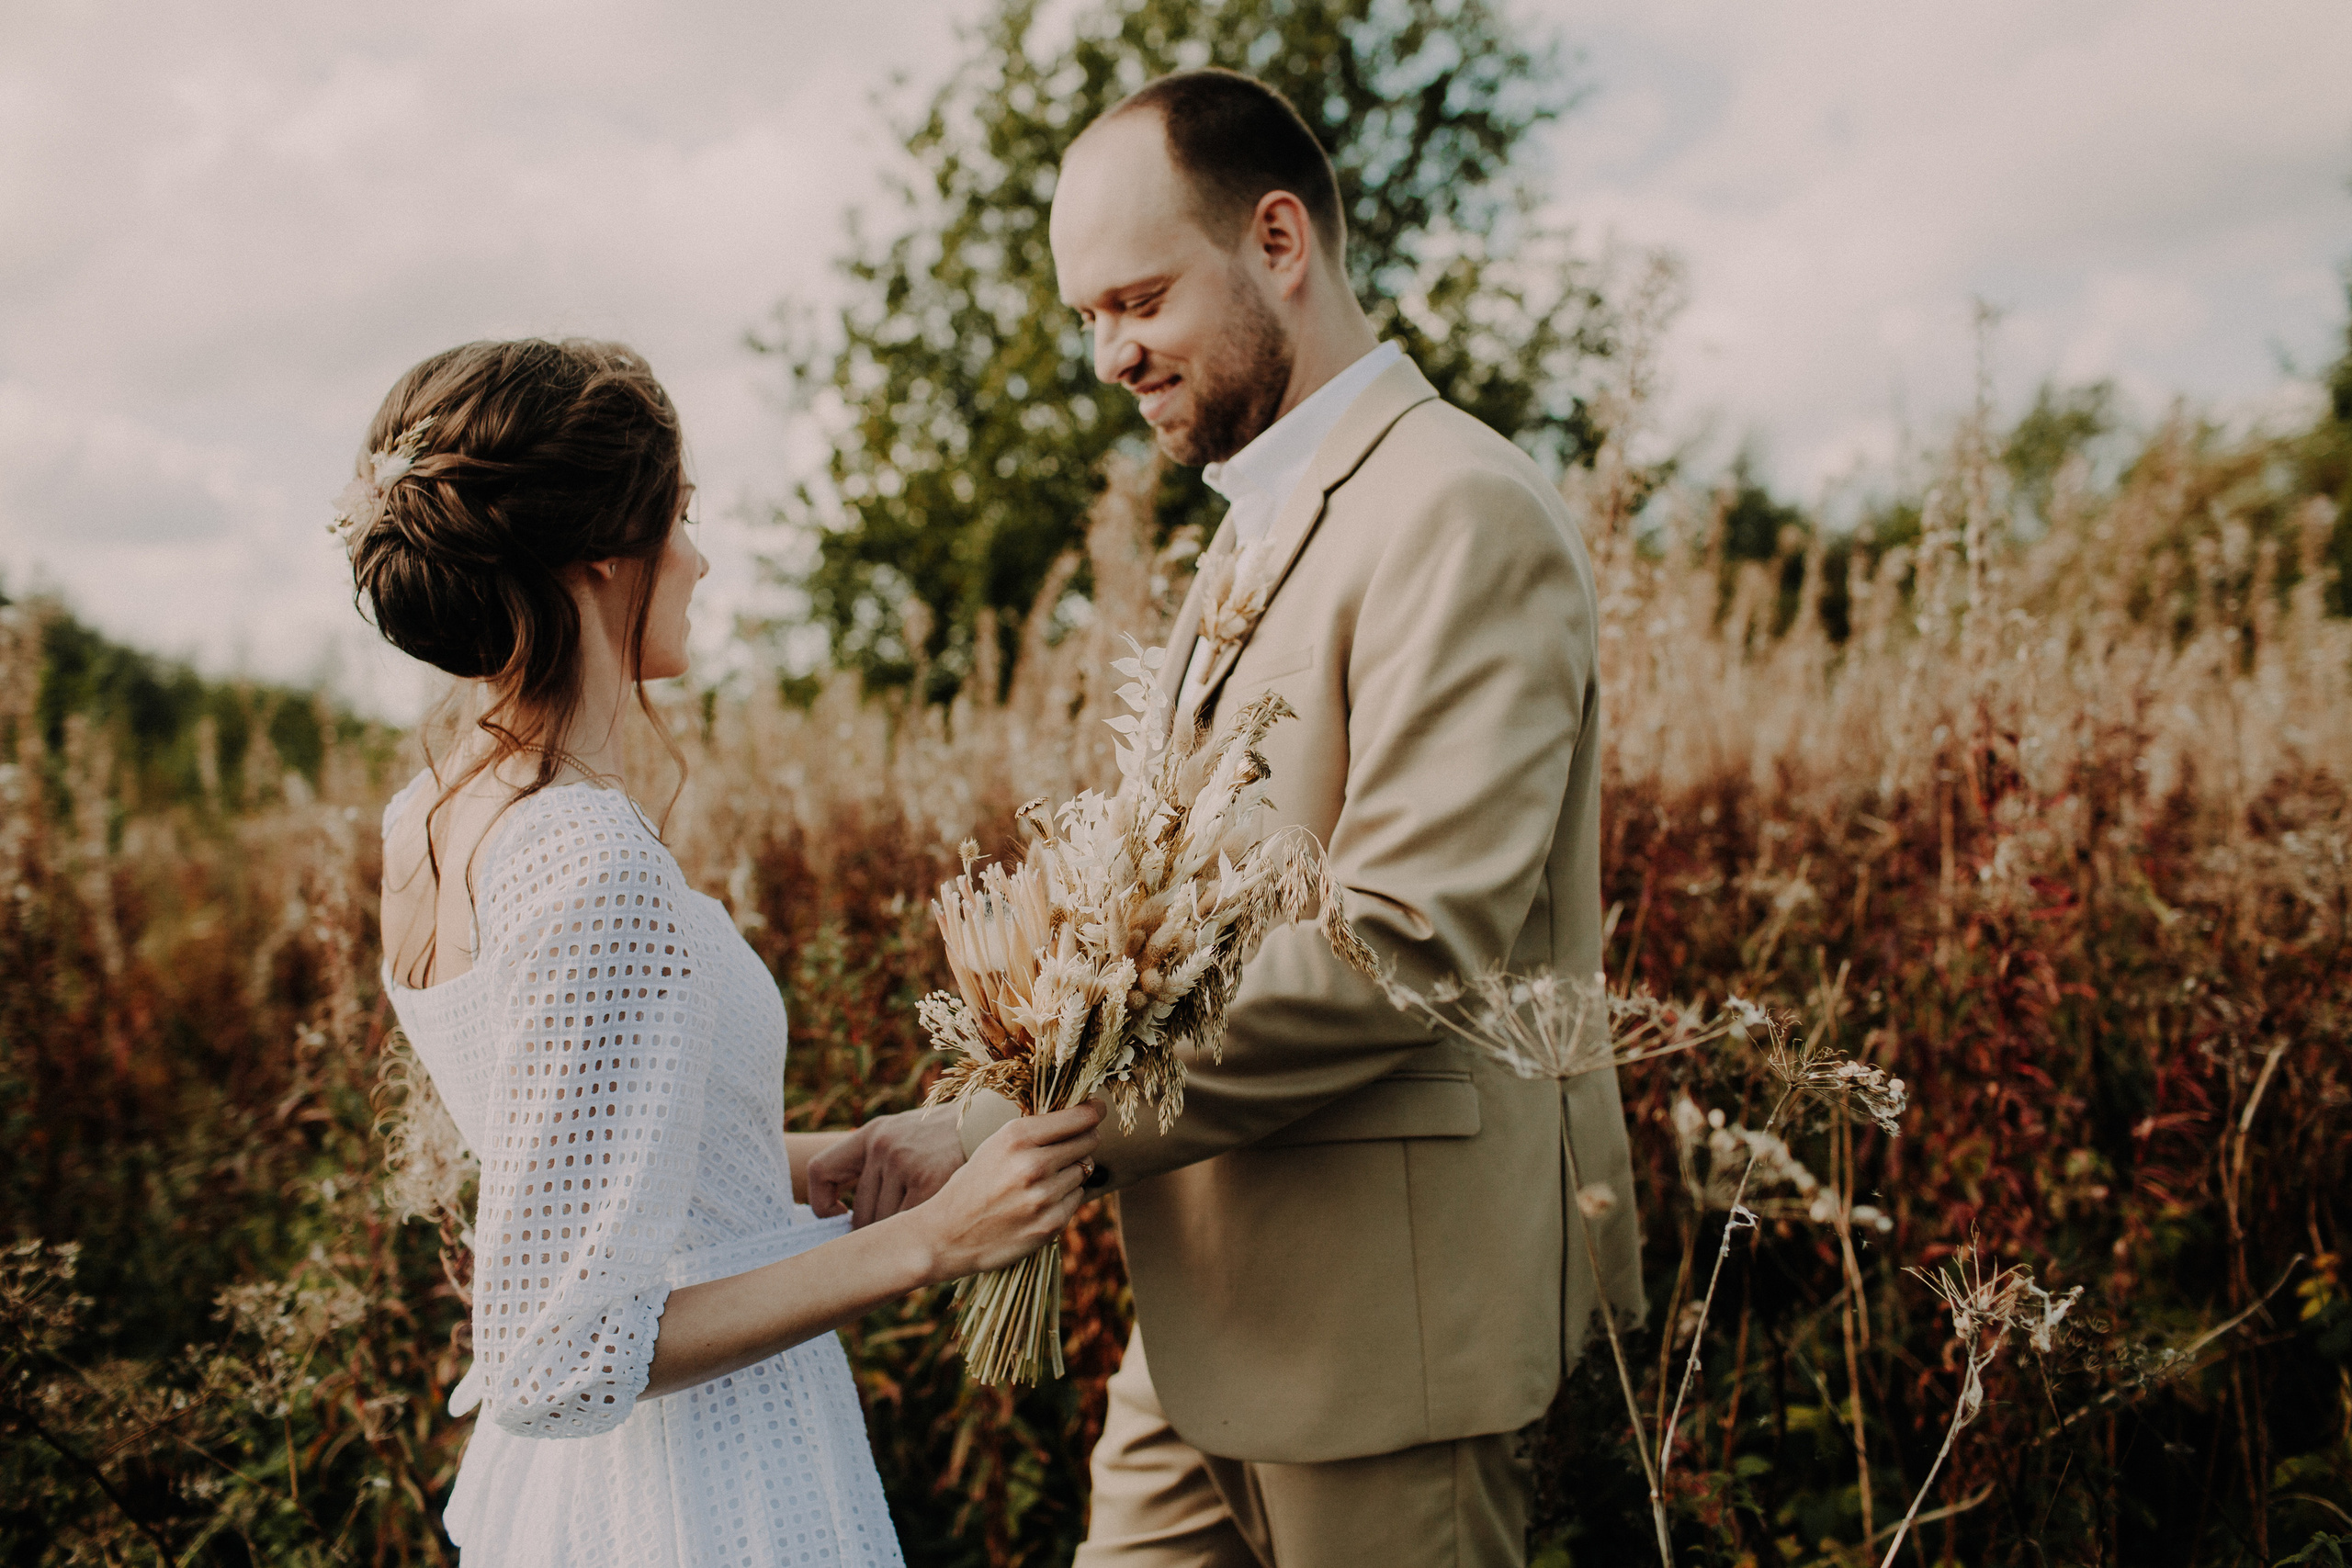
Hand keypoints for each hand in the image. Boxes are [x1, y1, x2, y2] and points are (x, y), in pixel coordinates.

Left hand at [807, 1108, 969, 1227]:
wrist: (996, 1125)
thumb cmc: (950, 1141)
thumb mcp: (907, 1137)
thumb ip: (878, 1166)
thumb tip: (850, 1221)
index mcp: (872, 1134)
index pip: (820, 1172)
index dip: (823, 1204)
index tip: (842, 1216)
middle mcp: (883, 1146)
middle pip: (860, 1215)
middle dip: (879, 1231)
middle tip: (903, 1233)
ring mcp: (904, 1162)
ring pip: (884, 1225)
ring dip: (903, 1235)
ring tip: (926, 1228)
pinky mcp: (929, 1181)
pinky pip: (909, 1227)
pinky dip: (921, 1236)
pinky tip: (937, 1230)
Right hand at [910, 1103, 1104, 1281]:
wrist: (948, 1235)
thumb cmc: (974, 1183)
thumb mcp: (996, 1145)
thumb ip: (1036, 1130)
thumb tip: (1083, 1114)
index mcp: (1017, 1136)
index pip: (1079, 1117)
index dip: (1093, 1111)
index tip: (1097, 1109)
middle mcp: (1033, 1164)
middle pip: (1089, 1141)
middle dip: (1083, 1140)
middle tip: (1067, 1146)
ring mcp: (1044, 1197)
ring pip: (1084, 1170)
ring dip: (1072, 1172)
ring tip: (1042, 1180)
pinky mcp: (1051, 1224)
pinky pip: (1077, 1198)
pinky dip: (1066, 1197)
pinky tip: (1040, 1202)